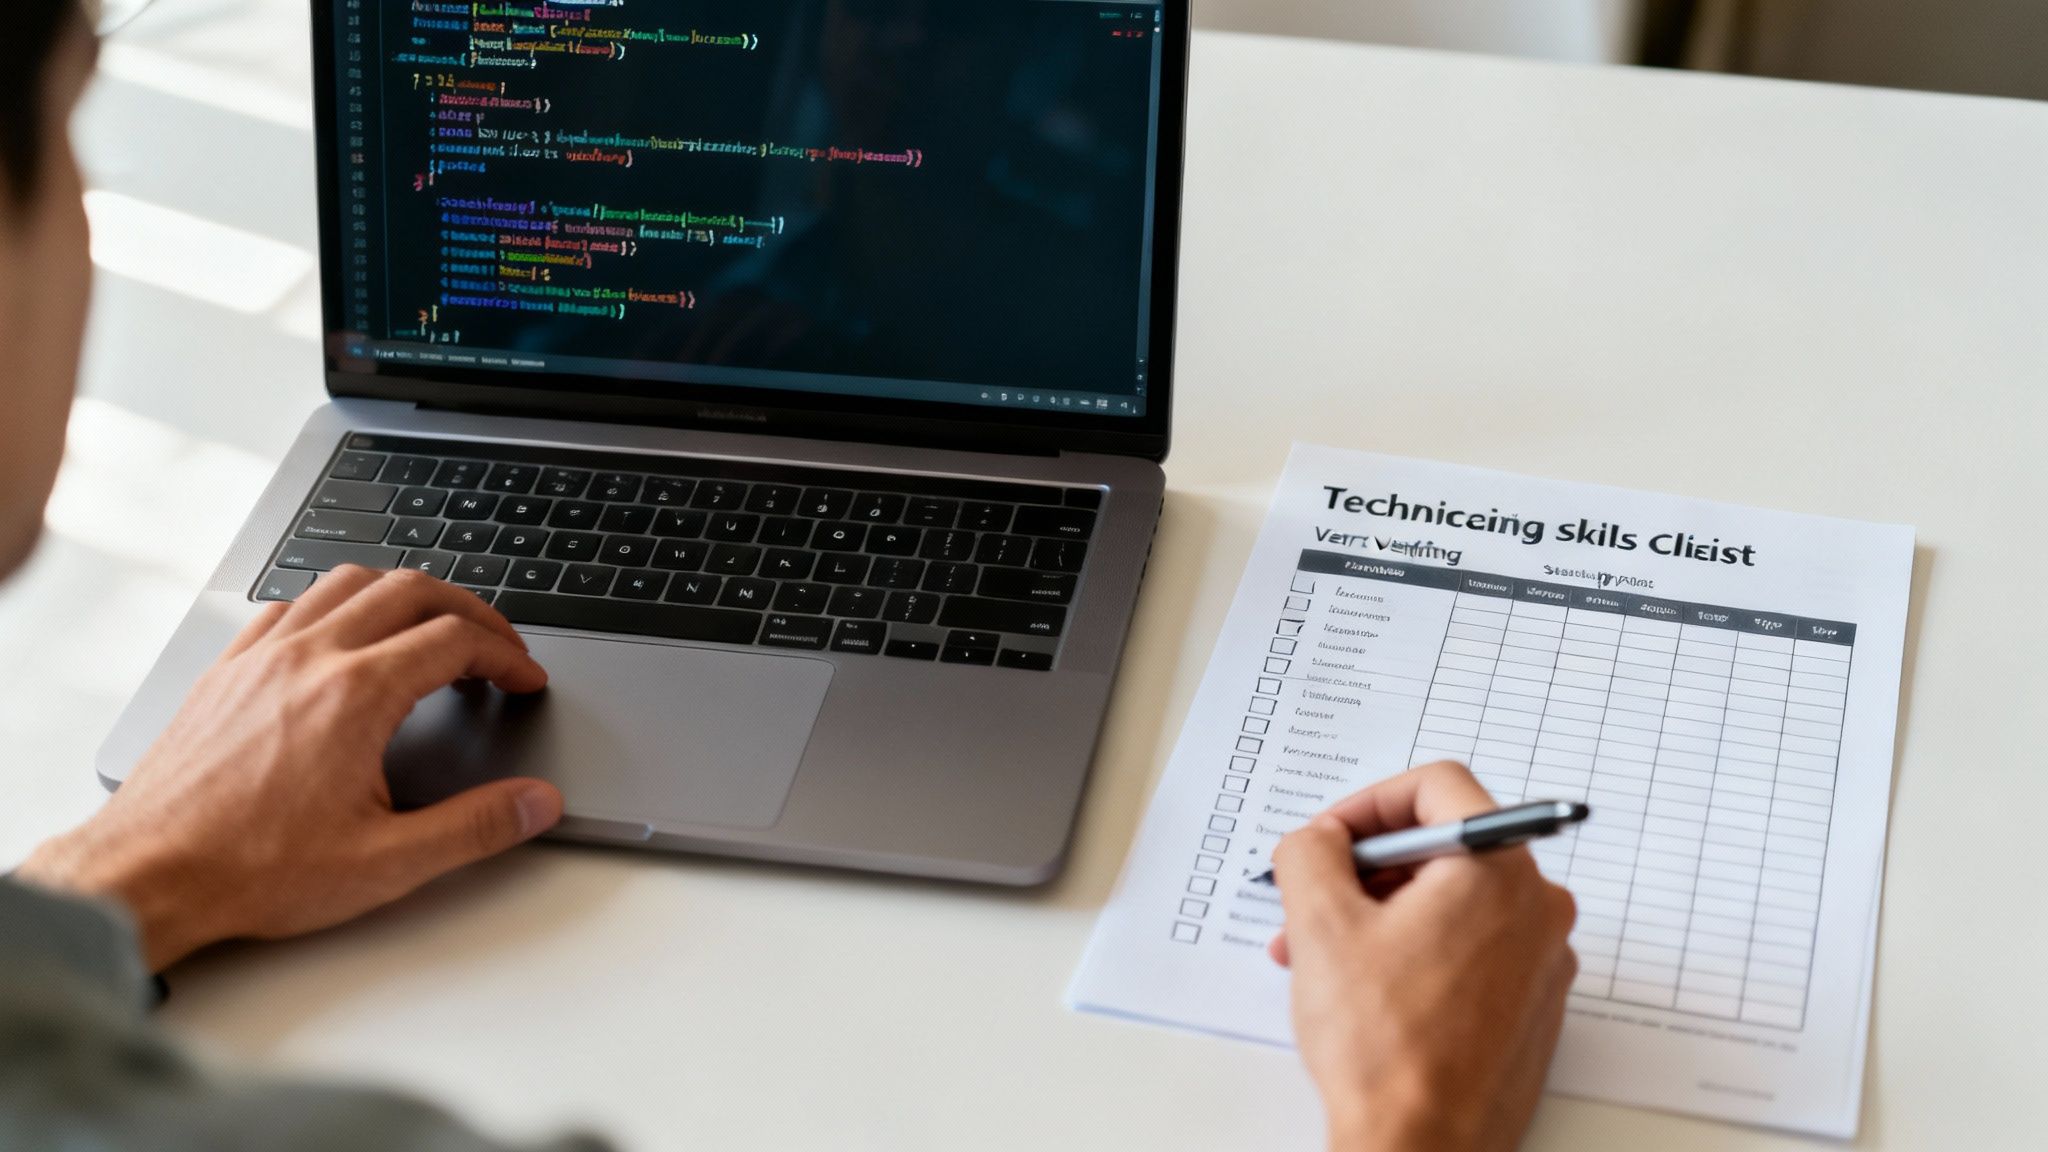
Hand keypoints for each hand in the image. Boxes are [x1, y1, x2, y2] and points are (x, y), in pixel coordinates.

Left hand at [18, 567, 562, 969]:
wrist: (148, 875)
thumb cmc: (253, 871)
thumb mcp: (386, 863)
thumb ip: (475, 827)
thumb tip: (537, 802)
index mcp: (356, 695)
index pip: (456, 640)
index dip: (507, 656)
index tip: (525, 681)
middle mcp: (309, 658)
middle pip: (411, 589)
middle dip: (469, 609)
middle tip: (496, 643)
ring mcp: (261, 656)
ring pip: (348, 582)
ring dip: (403, 594)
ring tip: (430, 626)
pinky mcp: (226, 670)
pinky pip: (290, 605)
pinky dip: (336, 606)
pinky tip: (343, 639)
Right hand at [1270, 762, 1577, 1151]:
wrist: (1422, 1147)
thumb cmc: (1385, 1046)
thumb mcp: (1320, 924)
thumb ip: (1311, 853)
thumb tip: (1318, 839)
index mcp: (1499, 871)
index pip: (1439, 787)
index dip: (1369, 803)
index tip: (1330, 837)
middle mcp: (1537, 908)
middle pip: (1444, 847)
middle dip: (1365, 870)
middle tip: (1312, 898)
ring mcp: (1541, 961)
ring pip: (1450, 902)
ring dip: (1379, 914)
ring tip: (1316, 955)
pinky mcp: (1531, 1006)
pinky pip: (1469, 949)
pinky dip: (1414, 950)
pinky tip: (1362, 986)